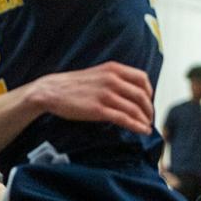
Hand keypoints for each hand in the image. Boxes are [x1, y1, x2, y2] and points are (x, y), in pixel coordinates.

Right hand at [38, 62, 152, 133]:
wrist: (51, 91)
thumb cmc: (72, 85)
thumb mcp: (97, 74)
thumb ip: (114, 78)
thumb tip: (131, 92)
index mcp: (113, 69)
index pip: (142, 78)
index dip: (149, 91)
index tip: (148, 101)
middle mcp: (112, 80)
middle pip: (142, 95)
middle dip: (149, 109)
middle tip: (149, 117)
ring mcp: (105, 95)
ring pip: (135, 109)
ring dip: (144, 120)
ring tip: (146, 126)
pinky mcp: (99, 110)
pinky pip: (124, 119)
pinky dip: (137, 126)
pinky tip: (142, 130)